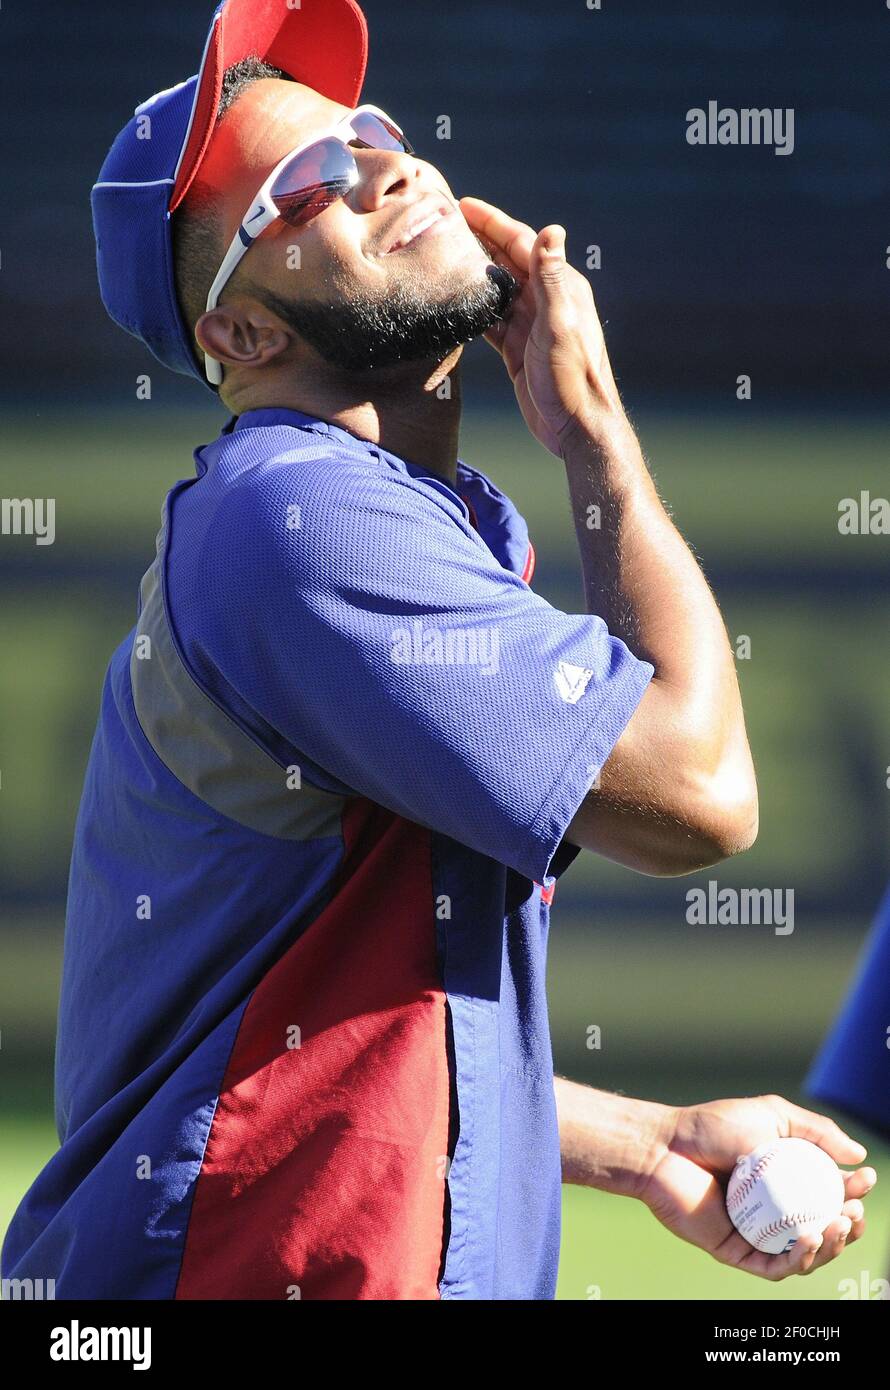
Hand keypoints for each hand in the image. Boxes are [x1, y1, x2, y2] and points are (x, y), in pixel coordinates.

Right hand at [459, 195, 623, 456]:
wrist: (576, 426)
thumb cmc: (573, 378)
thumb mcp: (560, 324)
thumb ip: (552, 278)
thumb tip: (551, 230)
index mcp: (559, 287)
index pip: (522, 243)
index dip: (493, 221)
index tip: (464, 205)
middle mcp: (545, 300)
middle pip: (506, 260)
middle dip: (479, 238)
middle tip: (445, 222)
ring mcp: (530, 324)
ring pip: (497, 287)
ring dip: (473, 270)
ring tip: (442, 254)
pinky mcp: (518, 348)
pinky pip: (492, 319)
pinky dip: (474, 306)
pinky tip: (455, 299)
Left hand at [638, 1094, 875, 1279]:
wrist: (666, 1146)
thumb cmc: (712, 1126)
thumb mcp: (772, 1115)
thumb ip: (816, 1130)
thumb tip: (858, 1154)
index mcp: (785, 1181)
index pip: (829, 1194)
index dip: (854, 1192)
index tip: (865, 1178)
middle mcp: (774, 1211)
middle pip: (824, 1230)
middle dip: (850, 1225)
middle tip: (853, 1208)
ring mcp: (756, 1235)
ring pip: (806, 1255)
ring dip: (832, 1245)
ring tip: (840, 1223)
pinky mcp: (737, 1253)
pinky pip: (776, 1266)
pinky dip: (800, 1259)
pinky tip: (811, 1237)